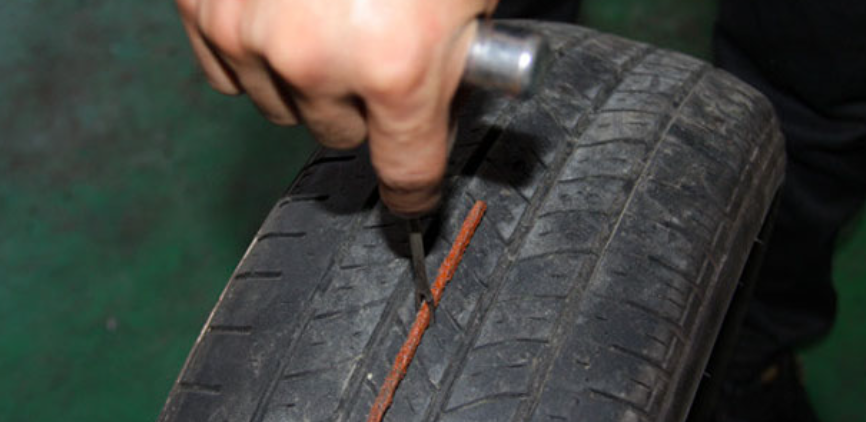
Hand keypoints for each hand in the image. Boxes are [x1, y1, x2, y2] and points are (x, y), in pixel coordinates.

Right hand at [177, 0, 497, 215]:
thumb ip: (454, 64)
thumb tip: (431, 118)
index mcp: (398, 63)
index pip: (406, 171)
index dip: (415, 192)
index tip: (412, 200)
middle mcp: (316, 60)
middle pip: (342, 140)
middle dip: (367, 108)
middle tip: (382, 53)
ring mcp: (249, 33)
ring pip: (284, 109)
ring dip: (311, 81)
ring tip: (334, 18)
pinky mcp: (204, 7)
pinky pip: (231, 75)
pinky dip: (260, 57)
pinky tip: (286, 14)